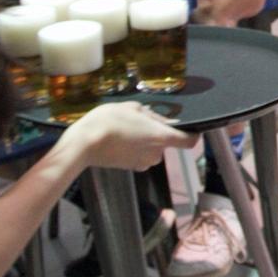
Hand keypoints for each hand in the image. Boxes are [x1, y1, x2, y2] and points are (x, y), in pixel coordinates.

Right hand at [68, 102, 198, 171]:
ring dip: (145, 140)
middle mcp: (156, 153)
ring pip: (152, 149)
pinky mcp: (131, 168)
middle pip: (166, 143)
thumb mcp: (133, 108)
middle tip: (140, 121)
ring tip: (126, 129)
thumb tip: (162, 121)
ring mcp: (143, 163)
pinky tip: (120, 139)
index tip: (190, 129)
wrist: (84, 144)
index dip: (193, 135)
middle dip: (157, 132)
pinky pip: (140, 156)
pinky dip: (135, 148)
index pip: (189, 142)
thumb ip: (152, 115)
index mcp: (162, 137)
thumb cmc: (109, 121)